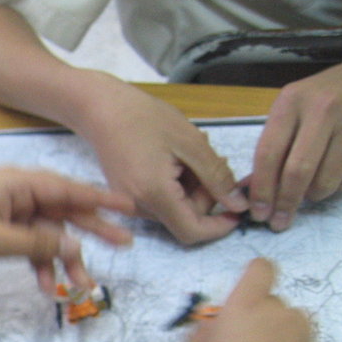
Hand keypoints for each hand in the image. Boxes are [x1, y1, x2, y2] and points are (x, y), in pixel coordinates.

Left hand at [0, 167, 133, 294]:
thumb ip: (38, 244)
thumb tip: (74, 245)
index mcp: (17, 183)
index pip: (68, 189)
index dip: (101, 200)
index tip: (130, 207)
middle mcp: (17, 192)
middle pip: (64, 210)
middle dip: (92, 231)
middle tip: (126, 246)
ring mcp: (9, 211)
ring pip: (48, 233)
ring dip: (64, 258)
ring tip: (83, 286)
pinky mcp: (0, 229)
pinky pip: (29, 244)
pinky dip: (39, 263)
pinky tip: (46, 286)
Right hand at [80, 79, 247, 244]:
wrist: (102, 109)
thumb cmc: (146, 118)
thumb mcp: (192, 143)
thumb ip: (217, 178)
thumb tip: (239, 206)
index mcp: (153, 195)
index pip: (191, 232)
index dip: (219, 227)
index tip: (238, 208)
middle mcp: (138, 207)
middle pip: (184, 218)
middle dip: (206, 196)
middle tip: (214, 161)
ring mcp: (129, 204)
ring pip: (174, 209)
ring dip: (192, 188)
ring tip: (192, 154)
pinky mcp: (126, 197)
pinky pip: (160, 201)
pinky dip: (176, 185)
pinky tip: (176, 159)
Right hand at [183, 258, 320, 341]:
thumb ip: (207, 329)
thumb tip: (218, 324)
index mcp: (246, 307)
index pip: (261, 269)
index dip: (256, 273)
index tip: (247, 289)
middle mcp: (280, 315)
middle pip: (274, 302)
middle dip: (260, 316)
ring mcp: (304, 339)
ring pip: (293, 325)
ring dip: (280, 335)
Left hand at [246, 63, 341, 230]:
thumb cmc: (316, 98)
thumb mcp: (288, 111)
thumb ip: (272, 147)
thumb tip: (249, 190)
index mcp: (290, 103)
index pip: (269, 154)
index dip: (262, 189)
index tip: (258, 213)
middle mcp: (321, 109)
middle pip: (298, 171)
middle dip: (286, 202)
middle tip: (279, 222)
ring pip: (326, 179)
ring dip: (313, 196)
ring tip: (309, 192)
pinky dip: (335, 187)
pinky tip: (331, 178)